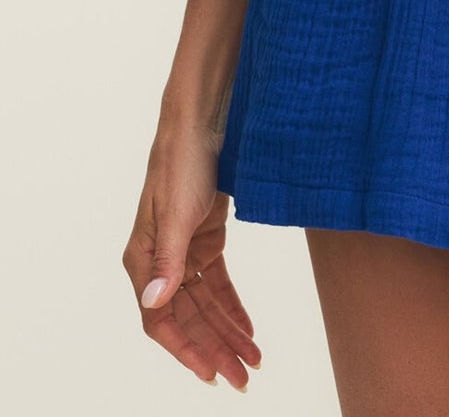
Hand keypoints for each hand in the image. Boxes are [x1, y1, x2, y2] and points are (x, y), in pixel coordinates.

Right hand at [123, 126, 261, 389]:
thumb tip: (154, 303)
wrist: (203, 121)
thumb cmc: (183, 162)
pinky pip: (218, 284)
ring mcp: (184, 250)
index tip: (212, 375)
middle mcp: (160, 260)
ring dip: (228, 333)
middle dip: (215, 349)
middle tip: (244, 378)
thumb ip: (168, 261)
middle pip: (187, 318)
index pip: (161, 320)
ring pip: (205, 305)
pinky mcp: (205, 238)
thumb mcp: (178, 214)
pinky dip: (233, 306)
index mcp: (144, 259)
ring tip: (253, 360)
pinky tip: (248, 328)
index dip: (187, 350)